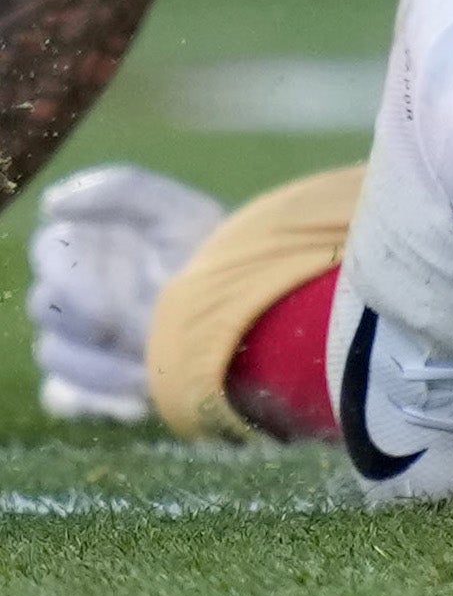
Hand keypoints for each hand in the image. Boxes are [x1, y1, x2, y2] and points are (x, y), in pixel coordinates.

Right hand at [24, 163, 225, 424]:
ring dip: (97, 363)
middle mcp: (81, 292)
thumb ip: (122, 192)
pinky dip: (93, 400)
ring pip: (55, 352)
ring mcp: (85, 339)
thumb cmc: (221, 254)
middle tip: (126, 327)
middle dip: (86, 316)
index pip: (50, 251)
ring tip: (147, 371)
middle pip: (46, 304)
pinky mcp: (94, 383)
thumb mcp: (184, 214)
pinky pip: (65, 396)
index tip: (106, 294)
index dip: (70, 270)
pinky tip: (135, 403)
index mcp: (94, 247)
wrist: (262, 310)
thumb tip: (54, 204)